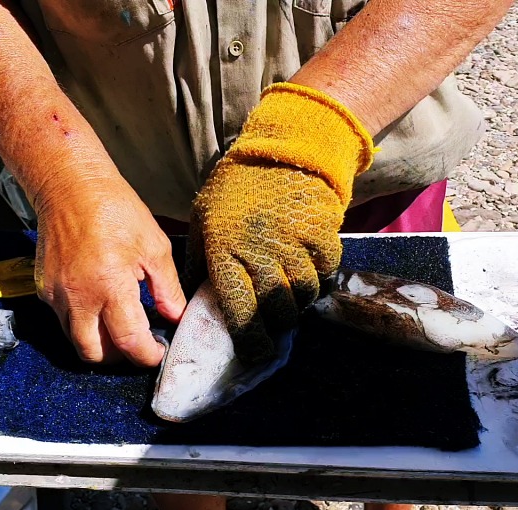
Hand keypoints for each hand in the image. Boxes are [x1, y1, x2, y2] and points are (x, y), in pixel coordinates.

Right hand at [33, 173, 185, 366]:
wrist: (70, 186)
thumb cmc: (115, 210)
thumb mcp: (155, 247)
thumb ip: (167, 288)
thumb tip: (176, 316)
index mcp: (110, 286)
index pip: (129, 341)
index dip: (147, 355)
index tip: (158, 352)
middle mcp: (78, 297)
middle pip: (94, 354)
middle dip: (119, 358)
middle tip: (137, 345)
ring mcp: (57, 294)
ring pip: (76, 339)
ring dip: (99, 342)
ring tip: (119, 325)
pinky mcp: (44, 288)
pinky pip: (64, 318)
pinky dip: (82, 321)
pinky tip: (99, 303)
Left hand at [188, 83, 375, 364]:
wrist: (284, 147)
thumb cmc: (236, 186)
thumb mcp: (204, 219)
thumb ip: (199, 260)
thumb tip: (191, 299)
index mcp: (226, 250)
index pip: (239, 309)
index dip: (250, 340)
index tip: (254, 354)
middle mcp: (261, 252)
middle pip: (277, 309)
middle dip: (277, 326)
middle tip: (274, 329)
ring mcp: (295, 244)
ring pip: (303, 294)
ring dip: (298, 301)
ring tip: (290, 297)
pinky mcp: (323, 234)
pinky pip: (326, 271)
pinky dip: (320, 276)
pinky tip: (309, 270)